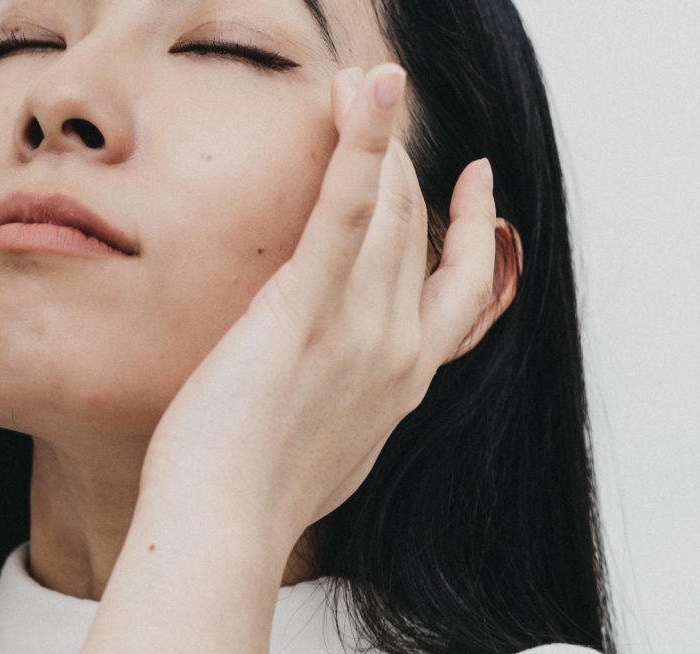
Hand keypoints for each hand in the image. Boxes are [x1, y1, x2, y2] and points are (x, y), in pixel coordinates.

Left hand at [143, 64, 498, 547]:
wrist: (224, 526)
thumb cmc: (258, 495)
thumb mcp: (334, 448)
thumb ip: (354, 404)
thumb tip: (340, 389)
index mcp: (406, 379)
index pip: (459, 285)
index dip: (473, 228)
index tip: (475, 186)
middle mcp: (400, 349)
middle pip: (418, 229)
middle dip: (402, 159)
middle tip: (373, 99)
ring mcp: (362, 329)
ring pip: (392, 209)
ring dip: (380, 137)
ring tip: (360, 81)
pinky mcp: (306, 312)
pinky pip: (347, 213)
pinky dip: (362, 147)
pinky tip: (367, 92)